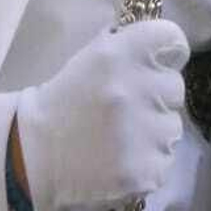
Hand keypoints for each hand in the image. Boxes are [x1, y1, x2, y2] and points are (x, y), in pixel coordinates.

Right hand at [15, 19, 189, 210]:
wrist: (36, 155)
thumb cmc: (66, 101)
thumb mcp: (91, 58)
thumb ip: (129, 45)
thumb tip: (163, 43)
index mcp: (120, 54)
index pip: (172, 39)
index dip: (168, 52)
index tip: (157, 63)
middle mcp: (136, 89)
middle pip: (175, 86)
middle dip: (157, 95)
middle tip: (128, 107)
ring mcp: (144, 133)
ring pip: (172, 126)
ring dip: (153, 131)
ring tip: (121, 138)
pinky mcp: (147, 171)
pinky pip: (164, 160)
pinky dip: (147, 162)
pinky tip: (121, 161)